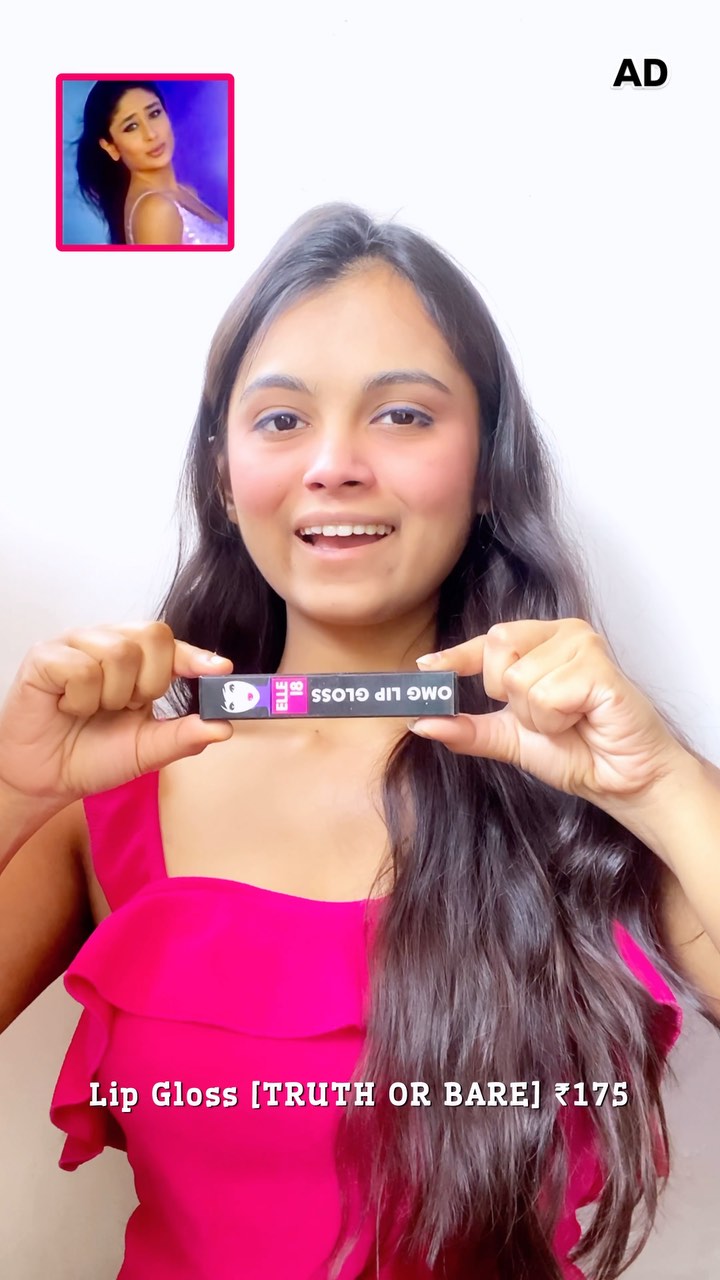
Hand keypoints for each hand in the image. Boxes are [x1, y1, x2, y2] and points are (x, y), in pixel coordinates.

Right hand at [0, 622, 233, 804]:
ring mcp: (76, 645)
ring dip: (112, 696)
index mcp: (136, 660)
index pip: (172, 644)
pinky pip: (80, 668)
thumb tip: (223, 727)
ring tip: (94, 710)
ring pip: (119, 652)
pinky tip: (68, 708)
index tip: (221, 669)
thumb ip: (184, 736)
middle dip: (150, 683)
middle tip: (127, 707)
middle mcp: (108, 643)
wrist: (45, 780)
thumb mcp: (147, 750)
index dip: (197, 656)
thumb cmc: (92, 756)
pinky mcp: (45, 656)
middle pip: (153, 635)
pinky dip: (81, 700)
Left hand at [408, 619, 691, 817]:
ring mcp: (582, 645)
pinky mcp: (599, 666)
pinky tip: (583, 719)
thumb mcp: (509, 739)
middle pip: (497, 649)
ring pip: (520, 678)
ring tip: (568, 721)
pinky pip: (547, 692)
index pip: (487, 642)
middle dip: (509, 696)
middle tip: (545, 716)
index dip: (456, 656)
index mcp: (540, 642)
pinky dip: (557, 718)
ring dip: (537, 716)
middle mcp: (561, 634)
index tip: (425, 668)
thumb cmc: (577, 752)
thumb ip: (466, 728)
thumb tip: (420, 723)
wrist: (622, 781)